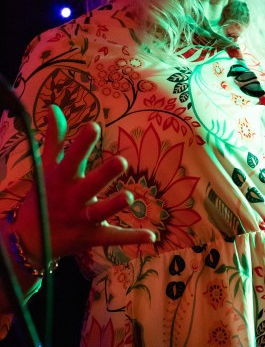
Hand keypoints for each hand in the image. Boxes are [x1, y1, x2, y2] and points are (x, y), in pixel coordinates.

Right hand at [9, 105, 155, 264]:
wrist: (30, 238)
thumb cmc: (45, 194)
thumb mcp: (47, 167)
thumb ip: (55, 138)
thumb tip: (54, 107)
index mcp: (61, 179)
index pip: (71, 159)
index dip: (82, 144)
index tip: (94, 125)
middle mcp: (72, 198)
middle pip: (89, 186)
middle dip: (104, 174)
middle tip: (121, 161)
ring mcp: (82, 219)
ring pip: (100, 212)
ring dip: (114, 205)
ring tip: (130, 197)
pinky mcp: (91, 237)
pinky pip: (113, 237)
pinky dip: (132, 237)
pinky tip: (151, 237)